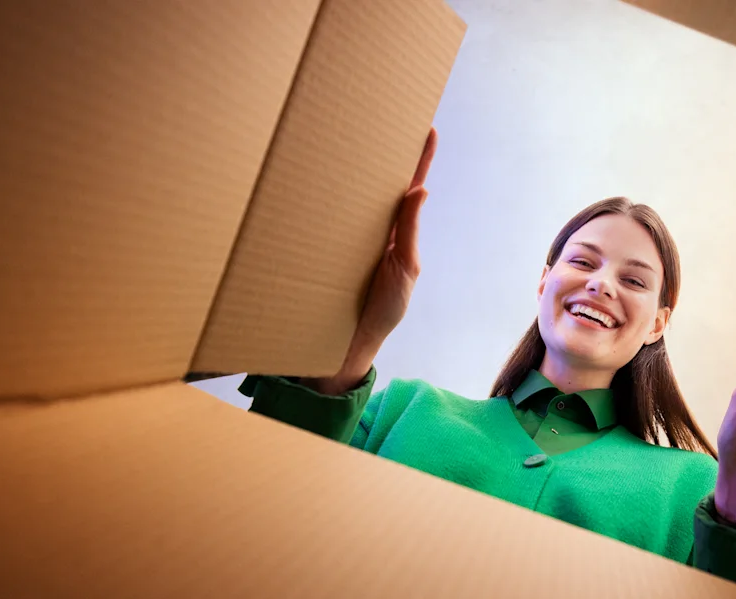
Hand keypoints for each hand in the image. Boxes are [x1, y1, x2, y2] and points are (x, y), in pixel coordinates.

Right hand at [307, 128, 437, 395]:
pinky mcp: (319, 245)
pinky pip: (318, 216)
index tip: (426, 127)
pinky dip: (315, 199)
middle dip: (378, 150)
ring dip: (344, 169)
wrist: (346, 346)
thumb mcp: (404, 270)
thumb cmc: (382, 311)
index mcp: (394, 230)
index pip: (409, 187)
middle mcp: (369, 226)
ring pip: (346, 194)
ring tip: (347, 135)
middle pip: (375, 181)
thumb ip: (409, 231)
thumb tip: (420, 189)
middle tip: (379, 115)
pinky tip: (309, 178)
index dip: (418, 158)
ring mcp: (344, 235)